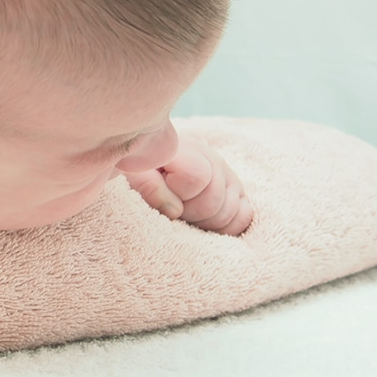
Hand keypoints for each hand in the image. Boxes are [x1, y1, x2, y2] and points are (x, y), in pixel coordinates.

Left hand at [123, 136, 252, 235]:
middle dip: (190, 213)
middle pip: (214, 199)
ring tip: (184, 216)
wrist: (147, 163)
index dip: (178, 194)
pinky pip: (244, 217)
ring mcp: (227, 174)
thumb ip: (147, 186)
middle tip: (171, 212)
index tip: (162, 196)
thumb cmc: (136, 170)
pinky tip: (202, 222)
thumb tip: (175, 211)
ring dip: (205, 223)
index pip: (197, 176)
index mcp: (185, 149)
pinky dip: (224, 227)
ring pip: (231, 211)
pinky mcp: (236, 191)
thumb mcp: (132, 173)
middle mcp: (212, 158)